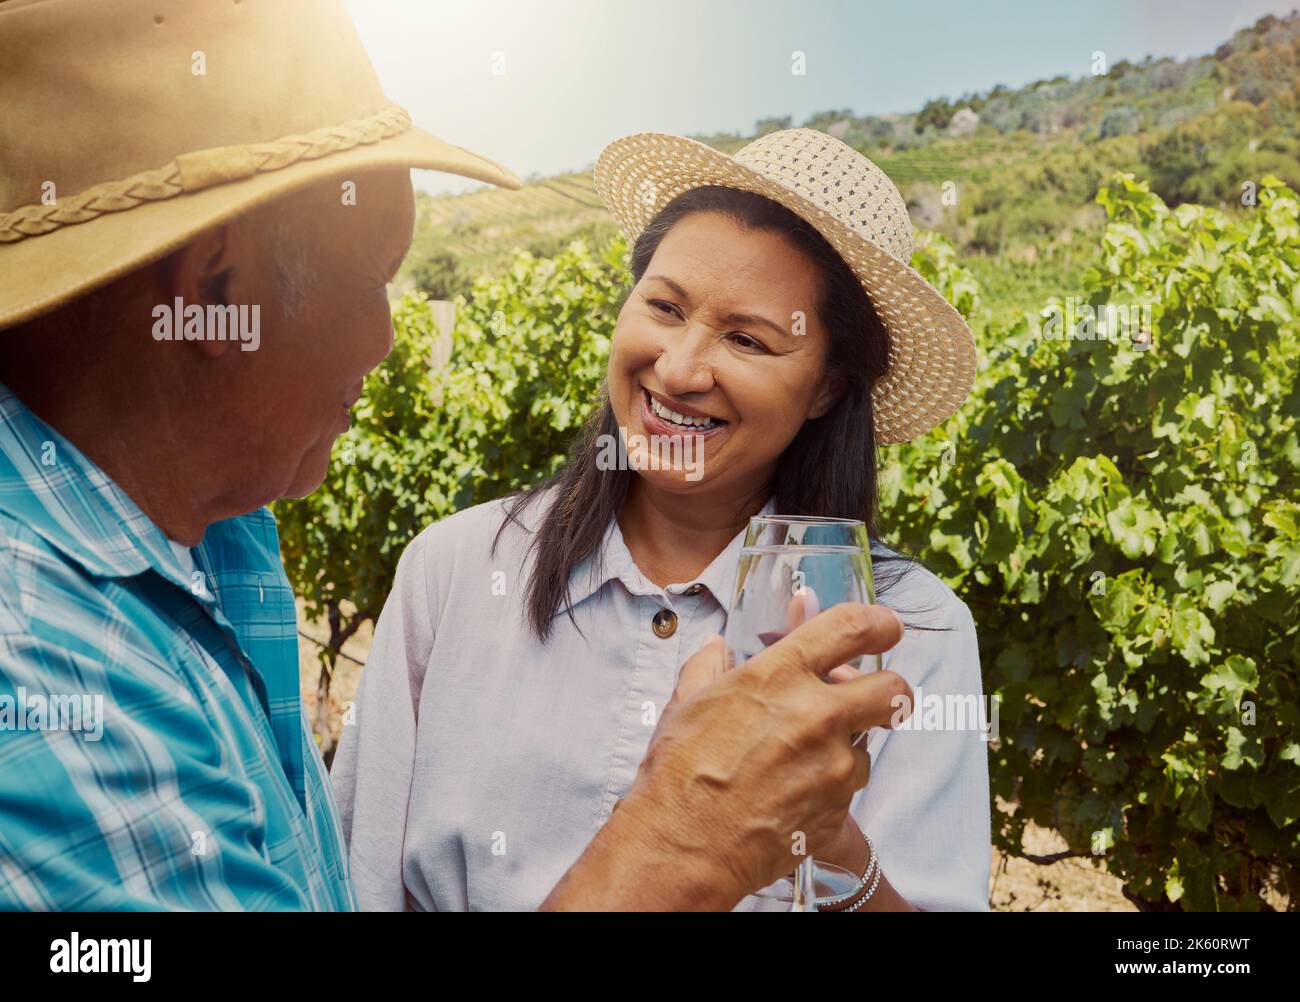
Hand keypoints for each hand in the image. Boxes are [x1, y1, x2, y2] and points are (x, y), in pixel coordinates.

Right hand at [615, 602, 909, 907]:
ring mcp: (832, 767)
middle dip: (888, 691)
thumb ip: (710, 665)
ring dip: (844, 749)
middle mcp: (817, 716)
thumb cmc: (679, 775)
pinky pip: (847, 790)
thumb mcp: (687, 703)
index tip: (885, 628)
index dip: (878, 623)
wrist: (684, 848)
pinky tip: (791, 793)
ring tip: (799, 761)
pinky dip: (828, 788)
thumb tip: (717, 647)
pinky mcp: (837, 811)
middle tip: (870, 699)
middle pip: (892, 690)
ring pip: (867, 747)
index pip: (852, 629)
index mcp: (780, 677)